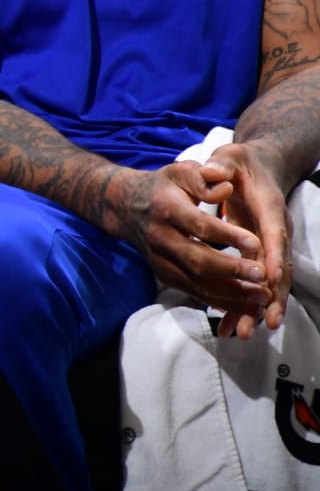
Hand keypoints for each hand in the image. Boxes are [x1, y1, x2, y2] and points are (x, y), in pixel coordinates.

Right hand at [115, 161, 274, 321]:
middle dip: (232, 271)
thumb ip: (204, 180)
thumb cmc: (164, 187)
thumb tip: (227, 188)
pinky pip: (193, 292)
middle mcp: (160, 238)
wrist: (127, 208)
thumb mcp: (181, 172)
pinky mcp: (164, 275)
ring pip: (196, 282)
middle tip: (263, 276)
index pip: (200, 226)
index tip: (257, 244)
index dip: (228, 236)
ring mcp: (160, 260)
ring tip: (262, 295)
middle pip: (198, 260)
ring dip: (231, 293)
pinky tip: (244, 302)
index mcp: (166, 208)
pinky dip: (219, 301)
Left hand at [200, 142, 292, 338]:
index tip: (269, 279)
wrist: (254, 168)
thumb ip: (220, 165)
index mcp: (269, 208)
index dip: (273, 256)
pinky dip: (246, 303)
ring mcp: (269, 245)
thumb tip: (212, 173)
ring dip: (256, 308)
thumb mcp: (228, 157)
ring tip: (244, 333)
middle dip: (270, 296)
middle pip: (277, 268)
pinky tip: (233, 324)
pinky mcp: (258, 254)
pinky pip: (255, 282)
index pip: (274, 234)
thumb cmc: (239, 163)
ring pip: (268, 282)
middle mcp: (275, 231)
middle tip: (264, 322)